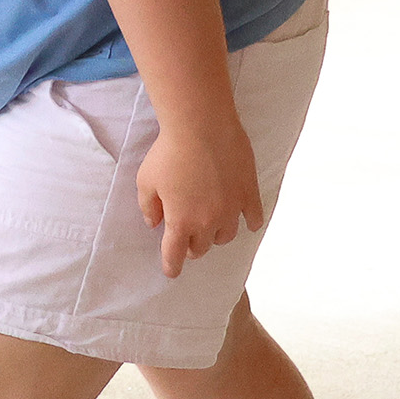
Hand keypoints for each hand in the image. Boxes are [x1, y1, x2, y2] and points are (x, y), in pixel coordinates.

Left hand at [136, 119, 262, 278]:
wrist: (201, 126)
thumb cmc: (168, 152)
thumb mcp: (146, 181)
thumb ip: (148, 207)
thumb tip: (154, 223)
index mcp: (180, 222)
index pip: (174, 255)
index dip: (172, 266)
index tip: (171, 272)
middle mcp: (208, 221)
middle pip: (202, 247)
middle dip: (193, 246)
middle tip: (188, 238)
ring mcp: (231, 209)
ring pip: (226, 236)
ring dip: (216, 235)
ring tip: (212, 225)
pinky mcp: (248, 194)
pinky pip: (253, 217)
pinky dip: (249, 222)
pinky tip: (246, 222)